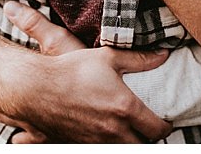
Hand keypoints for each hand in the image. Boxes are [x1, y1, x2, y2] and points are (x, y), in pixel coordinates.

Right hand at [0, 2, 172, 142]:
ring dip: (129, 141)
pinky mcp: (79, 144)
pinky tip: (106, 133)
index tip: (166, 120)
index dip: (166, 126)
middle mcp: (113, 130)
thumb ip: (140, 59)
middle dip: (148, 138)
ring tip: (130, 130)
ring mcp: (95, 141)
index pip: (157, 129)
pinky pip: (101, 149)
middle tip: (150, 127)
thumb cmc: (72, 69)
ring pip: (123, 150)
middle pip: (142, 146)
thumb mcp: (109, 58)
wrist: (34, 88)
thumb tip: (163, 55)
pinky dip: (107, 143)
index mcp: (125, 108)